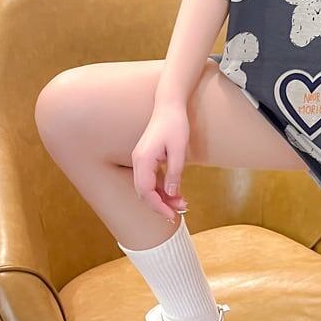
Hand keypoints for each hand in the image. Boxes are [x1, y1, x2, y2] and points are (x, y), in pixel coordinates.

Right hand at [130, 102, 190, 219]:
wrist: (169, 105)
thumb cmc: (175, 124)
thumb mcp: (178, 149)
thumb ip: (174, 173)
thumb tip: (170, 194)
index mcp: (143, 160)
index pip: (145, 191)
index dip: (158, 206)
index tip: (172, 215)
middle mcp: (138, 162)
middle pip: (144, 192)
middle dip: (161, 204)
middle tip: (180, 211)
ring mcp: (141, 160)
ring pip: (148, 187)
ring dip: (163, 197)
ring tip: (182, 203)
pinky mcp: (147, 159)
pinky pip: (152, 179)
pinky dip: (162, 188)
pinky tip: (176, 193)